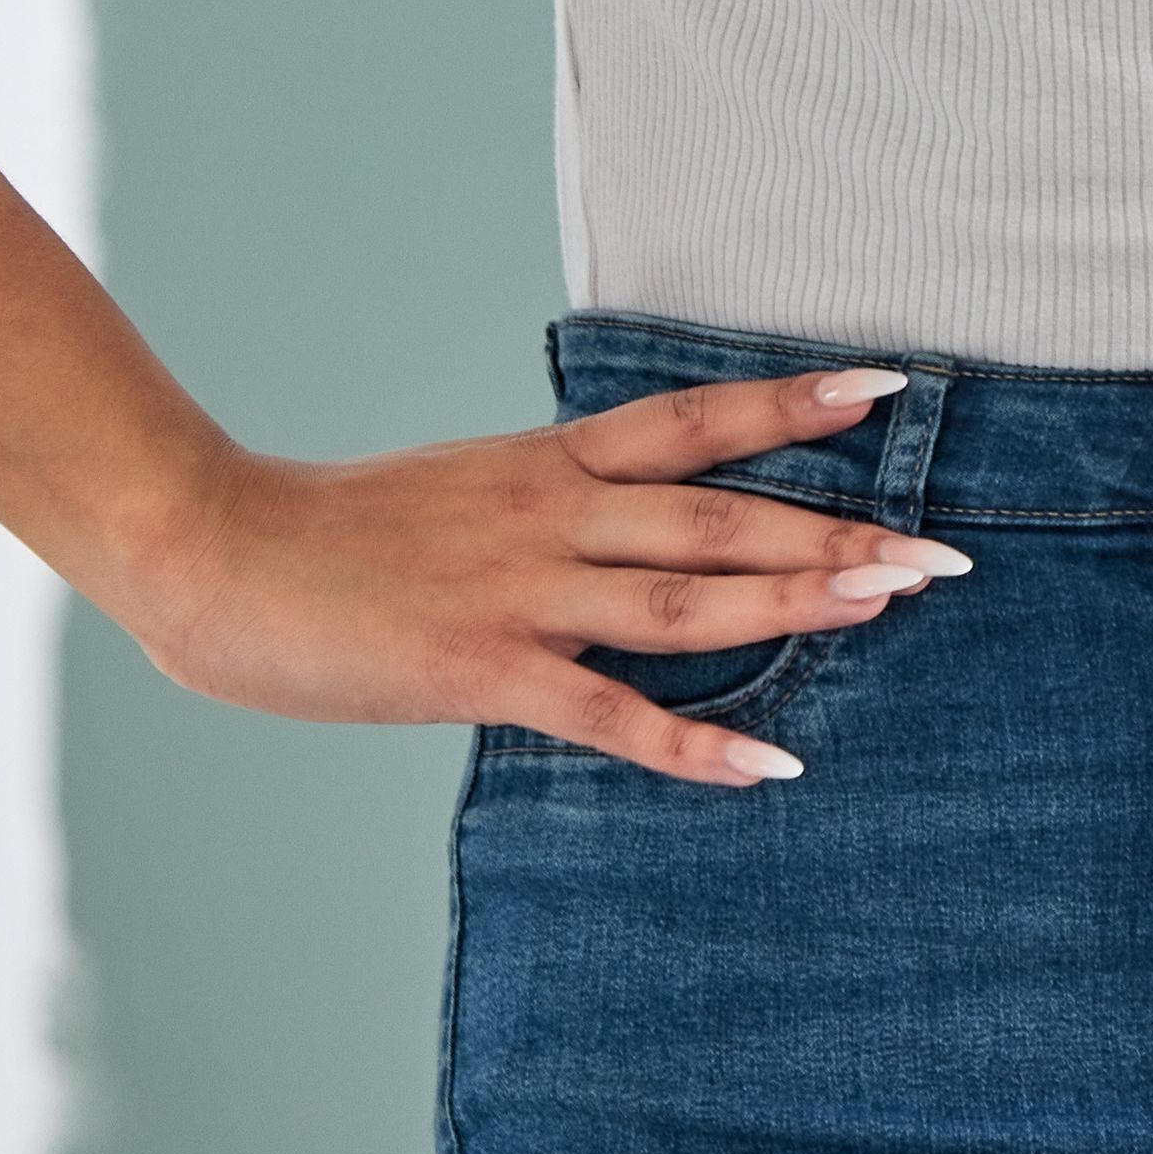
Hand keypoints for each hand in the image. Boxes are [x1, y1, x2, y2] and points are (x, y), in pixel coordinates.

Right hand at [110, 365, 958, 784]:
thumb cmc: (325, 533)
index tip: (886, 389)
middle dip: (835, 531)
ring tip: (886, 610)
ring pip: (684, 600)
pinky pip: (609, 713)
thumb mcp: (454, 493)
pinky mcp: (480, 669)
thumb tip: (614, 529)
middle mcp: (549, 515)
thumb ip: (540, 509)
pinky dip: (693, 743)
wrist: (213, 549)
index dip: (789, 405)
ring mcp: (518, 591)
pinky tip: (769, 764)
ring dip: (792, 606)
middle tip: (939, 550)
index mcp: (543, 464)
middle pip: (719, 516)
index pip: (691, 422)